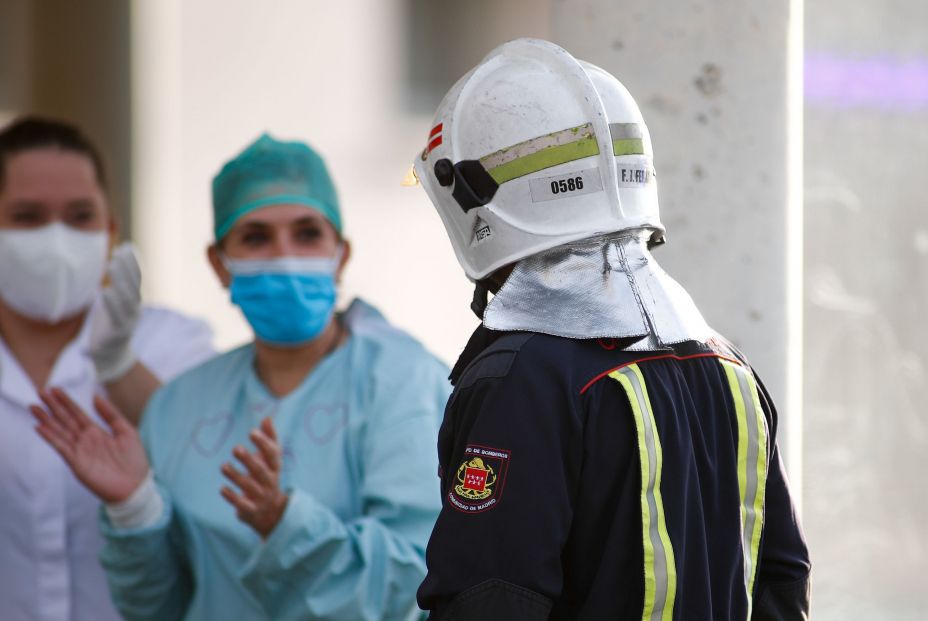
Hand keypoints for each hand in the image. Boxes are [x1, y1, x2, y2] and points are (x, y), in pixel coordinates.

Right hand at [30, 388, 148, 502]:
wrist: (135, 486)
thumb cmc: (134, 460)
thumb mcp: (126, 431)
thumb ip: (110, 414)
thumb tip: (96, 396)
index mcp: (96, 432)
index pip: (77, 413)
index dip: (66, 401)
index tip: (55, 388)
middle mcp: (85, 440)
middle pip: (65, 420)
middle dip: (52, 406)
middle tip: (39, 391)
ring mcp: (79, 451)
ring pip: (59, 432)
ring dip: (46, 419)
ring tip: (34, 407)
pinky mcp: (77, 463)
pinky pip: (62, 448)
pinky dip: (51, 437)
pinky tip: (40, 427)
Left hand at [90, 243, 141, 382]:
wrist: (110, 355)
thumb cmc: (110, 326)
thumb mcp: (115, 304)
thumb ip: (118, 286)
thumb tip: (116, 261)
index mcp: (135, 302)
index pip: (137, 278)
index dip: (133, 262)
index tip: (127, 246)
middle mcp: (135, 310)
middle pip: (134, 285)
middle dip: (127, 267)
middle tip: (119, 250)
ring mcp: (128, 322)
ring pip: (127, 298)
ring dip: (121, 280)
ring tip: (112, 264)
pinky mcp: (118, 333)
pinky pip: (116, 316)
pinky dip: (111, 303)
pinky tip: (104, 291)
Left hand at [220, 417, 287, 538]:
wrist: (271, 511)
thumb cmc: (268, 476)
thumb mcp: (271, 459)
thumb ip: (270, 437)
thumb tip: (267, 417)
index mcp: (274, 467)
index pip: (272, 454)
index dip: (263, 443)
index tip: (252, 431)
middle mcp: (269, 481)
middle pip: (260, 471)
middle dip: (249, 460)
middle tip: (236, 448)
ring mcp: (261, 496)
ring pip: (249, 487)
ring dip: (236, 476)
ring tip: (224, 466)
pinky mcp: (250, 510)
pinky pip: (242, 504)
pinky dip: (232, 497)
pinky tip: (222, 488)